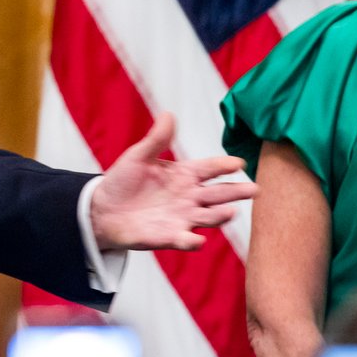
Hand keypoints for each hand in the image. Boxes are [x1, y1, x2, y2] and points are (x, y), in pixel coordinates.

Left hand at [90, 113, 255, 250]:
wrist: (102, 210)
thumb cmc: (122, 182)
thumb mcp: (138, 157)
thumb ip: (156, 139)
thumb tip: (168, 115)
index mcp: (184, 175)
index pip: (210, 168)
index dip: (224, 166)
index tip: (239, 164)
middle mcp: (189, 197)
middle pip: (218, 194)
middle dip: (236, 192)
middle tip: (255, 189)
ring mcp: (182, 218)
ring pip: (208, 217)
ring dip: (220, 216)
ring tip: (231, 212)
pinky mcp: (170, 236)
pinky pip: (184, 240)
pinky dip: (191, 241)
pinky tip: (197, 240)